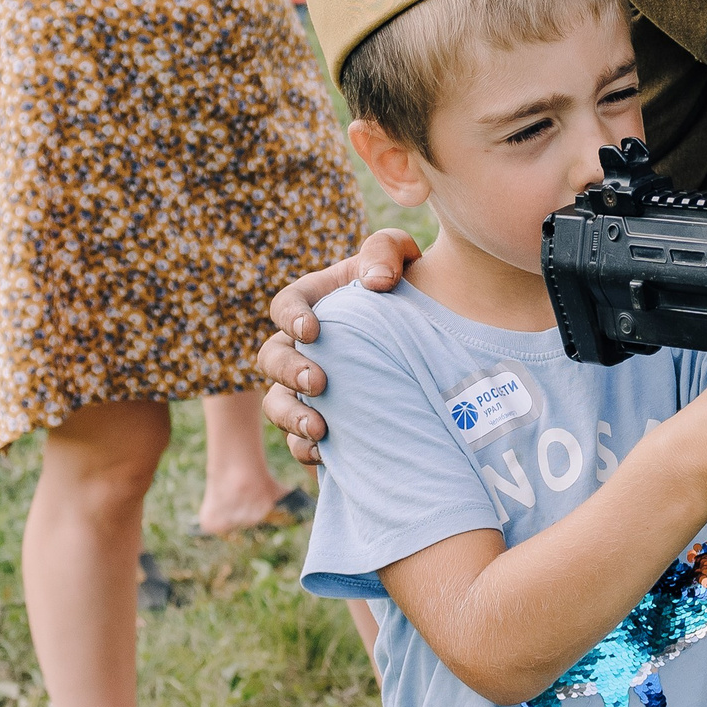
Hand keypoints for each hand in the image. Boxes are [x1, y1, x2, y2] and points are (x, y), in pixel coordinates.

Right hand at [257, 230, 424, 464]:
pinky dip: (307, 449)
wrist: (436, 336)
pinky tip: (327, 455)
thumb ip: (385, 251)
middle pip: (271, 358)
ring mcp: (309, 386)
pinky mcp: (325, 420)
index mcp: (313, 302)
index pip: (284, 306)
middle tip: (319, 382)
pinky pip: (300, 441)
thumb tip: (377, 282)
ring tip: (319, 428)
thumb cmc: (408, 288)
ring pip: (277, 404)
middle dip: (288, 371)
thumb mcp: (400, 257)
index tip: (313, 331)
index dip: (290, 318)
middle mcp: (303, 346)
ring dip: (291, 417)